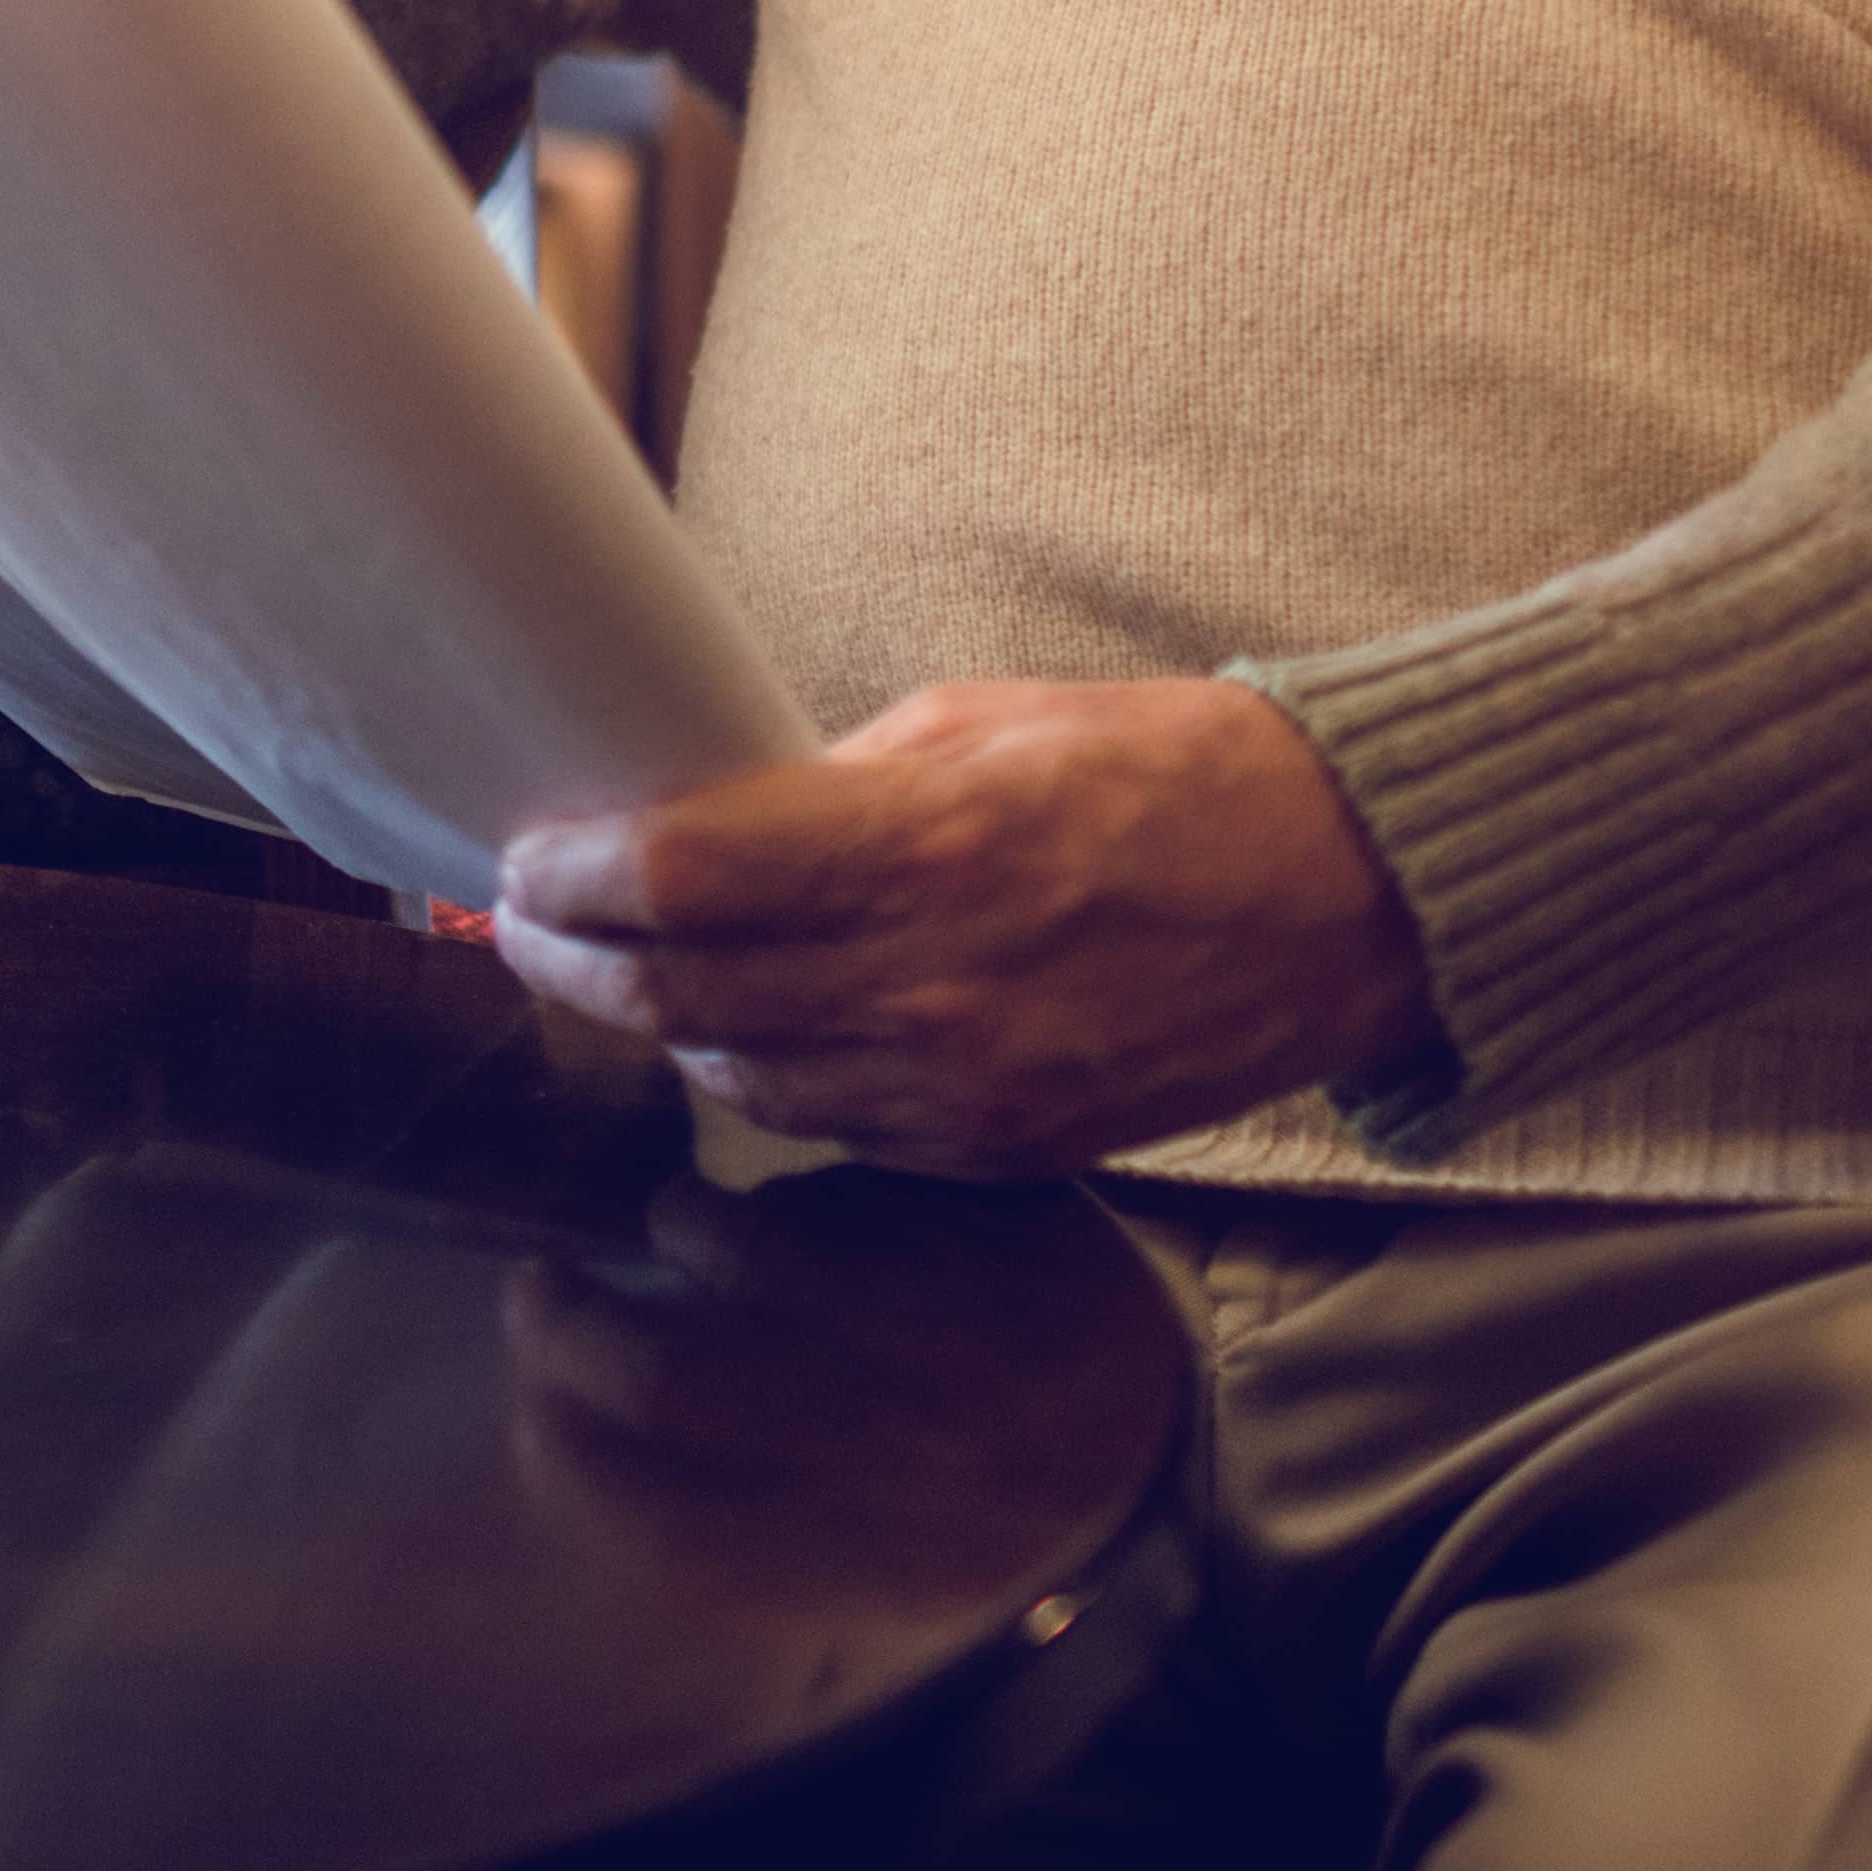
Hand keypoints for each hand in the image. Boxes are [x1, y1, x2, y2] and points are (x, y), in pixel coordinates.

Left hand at [487, 678, 1438, 1178]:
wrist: (1345, 898)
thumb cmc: (1168, 775)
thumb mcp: (984, 722)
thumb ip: (834, 784)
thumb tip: (708, 817)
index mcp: (924, 846)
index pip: (678, 879)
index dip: (573, 875)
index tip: (525, 856)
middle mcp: (933, 983)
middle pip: (682, 993)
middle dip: (578, 959)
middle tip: (531, 922)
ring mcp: (968, 1085)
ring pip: (743, 1077)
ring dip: (665, 1026)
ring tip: (623, 973)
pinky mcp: (1004, 1148)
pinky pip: (836, 1130)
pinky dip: (770, 1078)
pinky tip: (746, 1028)